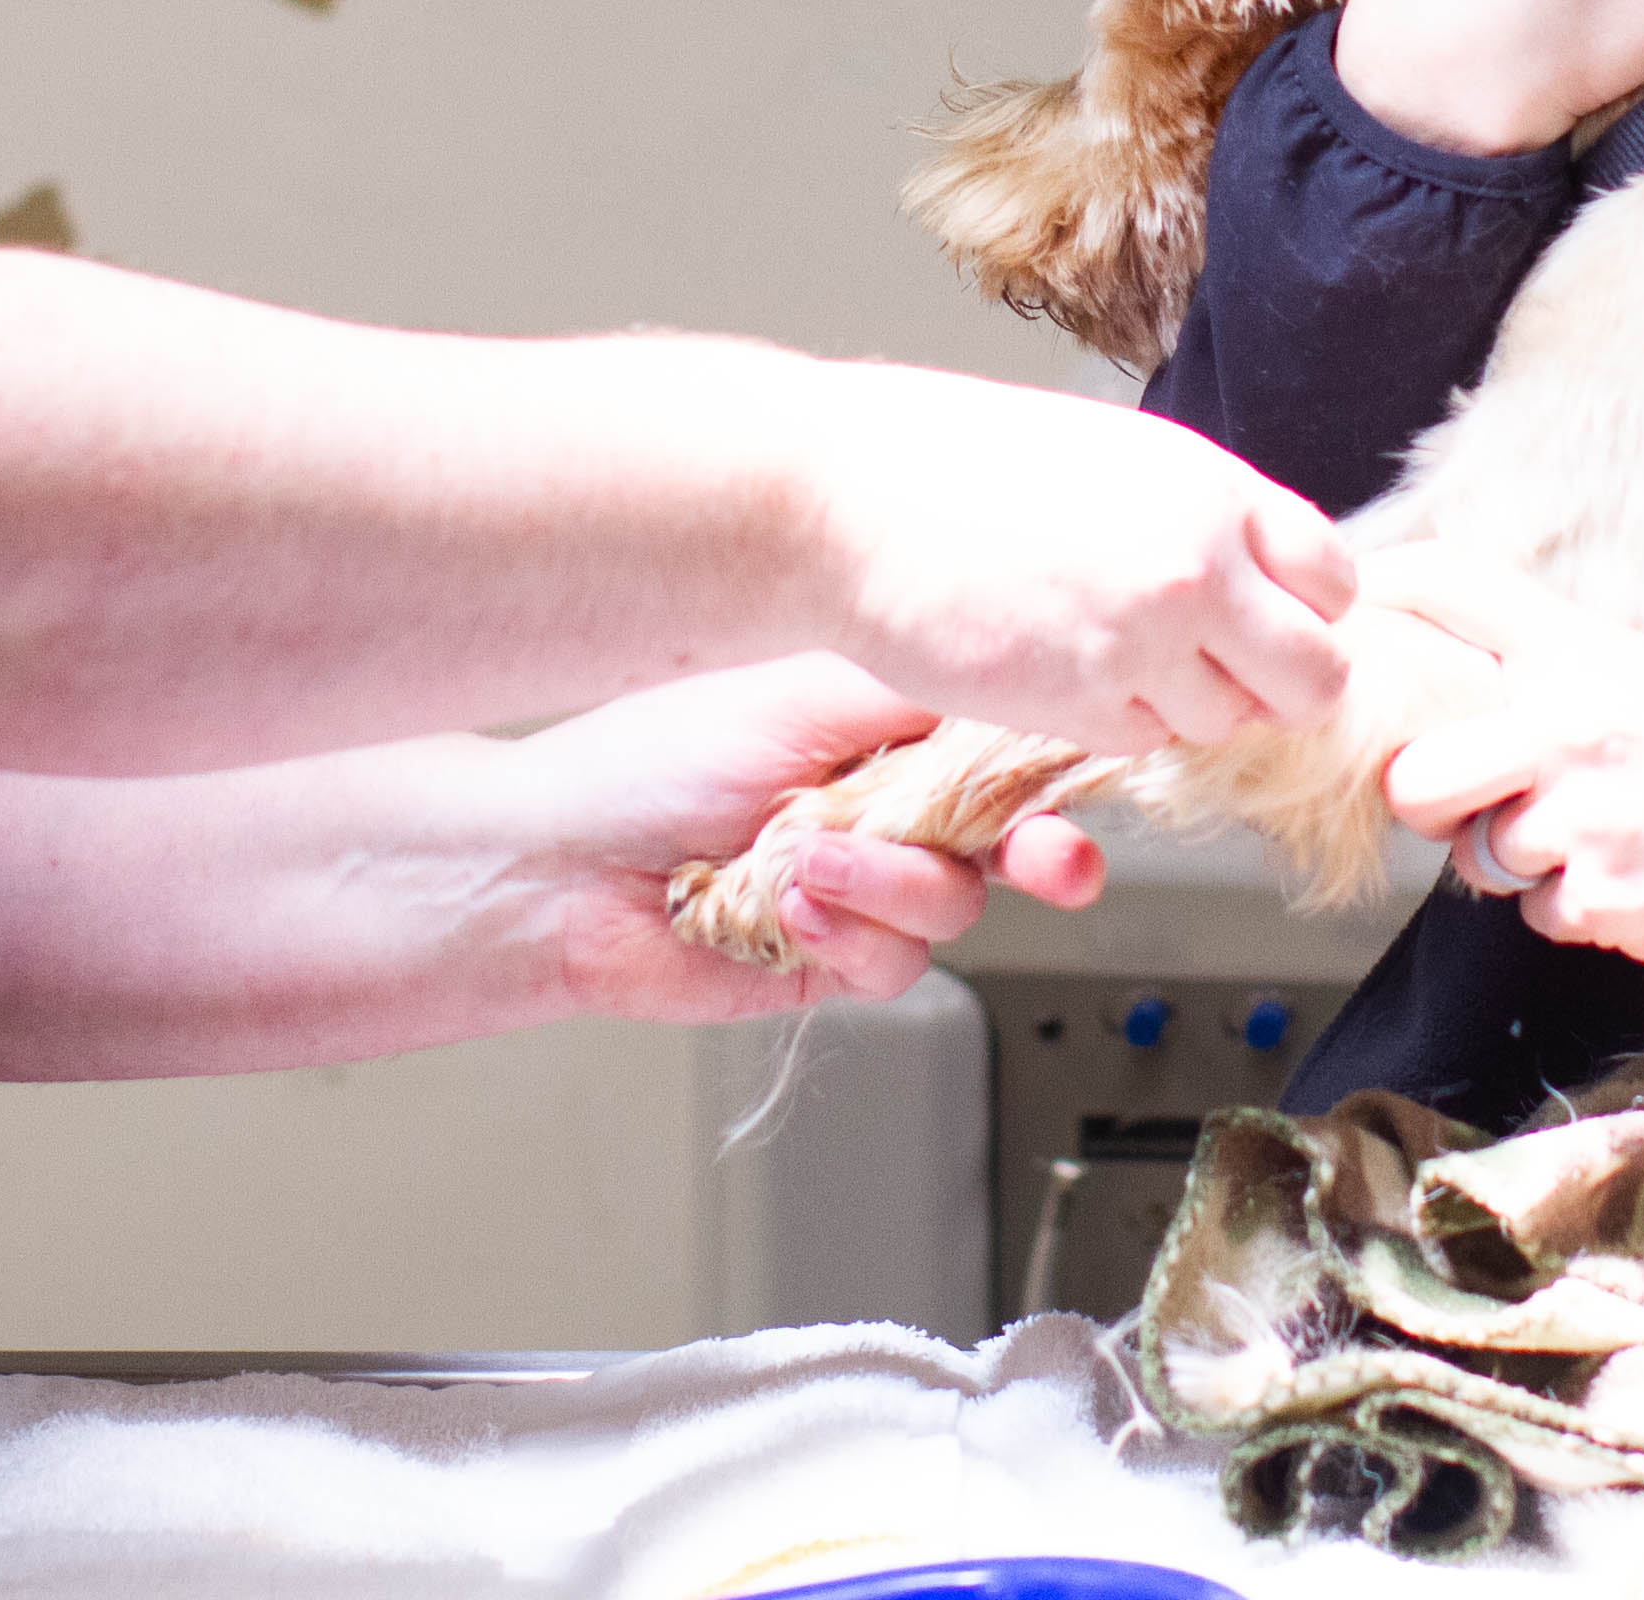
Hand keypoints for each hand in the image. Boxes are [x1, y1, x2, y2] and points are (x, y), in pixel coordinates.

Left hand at [498, 657, 1108, 1027]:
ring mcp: (864, 885)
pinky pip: (898, 963)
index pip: (1005, 741)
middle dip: (1044, 848)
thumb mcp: (805, 691)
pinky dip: (849, 934)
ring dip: (894, 883)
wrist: (563, 866)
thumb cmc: (654, 756)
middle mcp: (887, 804)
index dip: (1051, 761)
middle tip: (1059, 860)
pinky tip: (787, 906)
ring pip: (956, 903)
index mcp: (888, 726)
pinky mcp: (834, 958)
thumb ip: (922, 693)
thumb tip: (1027, 680)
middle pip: (1011, 832)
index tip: (1080, 772)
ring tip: (813, 861)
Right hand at [810, 373, 1357, 755]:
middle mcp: (1197, 565)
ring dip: (1187, 707)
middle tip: (1224, 674)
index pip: (1332, 578)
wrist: (842, 501)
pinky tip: (1058, 670)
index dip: (1305, 609)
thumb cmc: (953, 465)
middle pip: (1316, 675)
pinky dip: (1115, 725)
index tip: (1270, 617)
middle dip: (1280, 687)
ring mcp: (1144, 642)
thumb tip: (1254, 576)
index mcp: (1210, 486)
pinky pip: (1145, 744)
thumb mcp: (1108, 457)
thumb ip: (1194, 516)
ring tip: (1110, 656)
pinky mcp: (1083, 706)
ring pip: (1229, 722)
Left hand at [1365, 552, 1643, 971]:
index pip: (1453, 587)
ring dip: (1523, 864)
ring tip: (1609, 838)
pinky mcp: (1606, 898)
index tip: (1350, 609)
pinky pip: (1541, 915)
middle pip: (1414, 772)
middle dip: (1432, 803)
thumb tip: (1469, 693)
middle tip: (1482, 805)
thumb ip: (1560, 673)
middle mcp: (1570, 724)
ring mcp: (1584, 817)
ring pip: (1479, 859)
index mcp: (1585, 651)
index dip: (1379, 590)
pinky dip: (1579, 909)